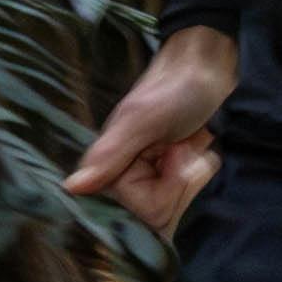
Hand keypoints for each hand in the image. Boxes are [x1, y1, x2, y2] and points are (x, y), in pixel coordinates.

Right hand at [63, 25, 235, 240]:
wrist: (210, 66)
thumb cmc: (175, 86)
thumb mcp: (143, 119)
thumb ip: (110, 155)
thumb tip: (71, 188)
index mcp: (111, 163)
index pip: (140, 211)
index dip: (164, 190)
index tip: (172, 155)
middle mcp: (128, 174)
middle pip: (159, 215)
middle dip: (181, 181)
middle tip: (183, 147)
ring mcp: (152, 175)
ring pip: (177, 205)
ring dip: (195, 172)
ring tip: (192, 144)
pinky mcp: (173, 172)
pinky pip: (189, 192)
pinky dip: (202, 168)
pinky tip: (200, 147)